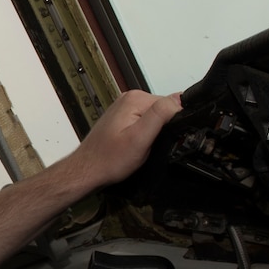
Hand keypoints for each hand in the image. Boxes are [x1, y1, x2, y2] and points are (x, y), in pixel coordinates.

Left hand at [67, 90, 182, 191]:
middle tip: (150, 145)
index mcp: (135, 98)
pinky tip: (137, 144)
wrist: (88, 170)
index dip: (173, 123)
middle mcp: (129, 99)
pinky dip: (146, 134)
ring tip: (142, 146)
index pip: (170, 103)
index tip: (162, 138)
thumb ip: (160, 115)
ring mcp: (125, 108)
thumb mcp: (140, 138)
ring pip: (155, 118)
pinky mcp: (123, 119)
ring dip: (154, 133)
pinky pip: (144, 122)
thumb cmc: (109, 159)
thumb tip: (180, 99)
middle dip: (163, 129)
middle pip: (163, 110)